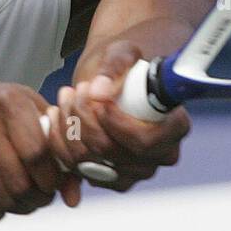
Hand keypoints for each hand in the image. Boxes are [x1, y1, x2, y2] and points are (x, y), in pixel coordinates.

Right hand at [0, 82, 82, 221]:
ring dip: (20, 207)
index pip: (36, 154)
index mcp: (9, 102)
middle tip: (42, 196)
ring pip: (0, 198)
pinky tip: (4, 199)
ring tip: (26, 199)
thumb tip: (72, 199)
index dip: (51, 179)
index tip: (54, 184)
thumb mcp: (42, 117)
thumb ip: (62, 154)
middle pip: (18, 181)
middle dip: (37, 198)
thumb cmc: (14, 113)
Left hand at [56, 41, 189, 192]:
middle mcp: (157, 157)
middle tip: (78, 90)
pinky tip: (56, 116)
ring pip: (89, 162)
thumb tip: (99, 90)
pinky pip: (75, 169)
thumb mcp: (123, 52)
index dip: (116, 124)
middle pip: (112, 153)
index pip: (145, 142)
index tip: (98, 100)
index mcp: (174, 128)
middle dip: (86, 119)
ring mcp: (132, 172)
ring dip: (69, 127)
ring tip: (66, 96)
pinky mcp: (107, 178)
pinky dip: (59, 142)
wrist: (112, 80)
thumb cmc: (125, 66)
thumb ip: (115, 66)